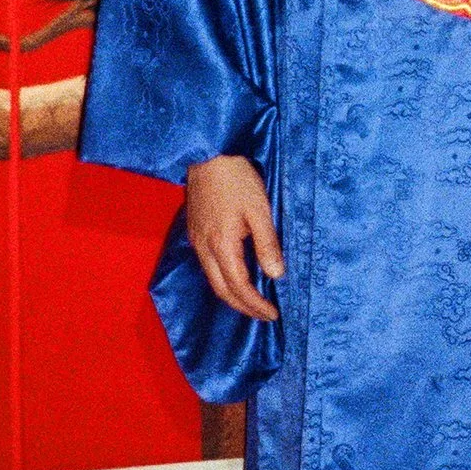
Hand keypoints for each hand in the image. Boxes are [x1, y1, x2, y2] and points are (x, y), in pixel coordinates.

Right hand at [186, 154, 283, 319]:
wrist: (209, 154)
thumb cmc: (236, 179)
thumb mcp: (259, 210)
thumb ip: (267, 244)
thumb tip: (276, 275)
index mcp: (221, 245)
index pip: (239, 287)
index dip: (256, 304)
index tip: (273, 314)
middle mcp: (204, 248)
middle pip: (221, 290)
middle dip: (243, 307)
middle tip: (264, 315)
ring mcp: (196, 240)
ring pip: (212, 280)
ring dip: (232, 295)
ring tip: (253, 302)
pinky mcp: (195, 232)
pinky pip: (208, 266)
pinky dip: (223, 279)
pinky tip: (237, 277)